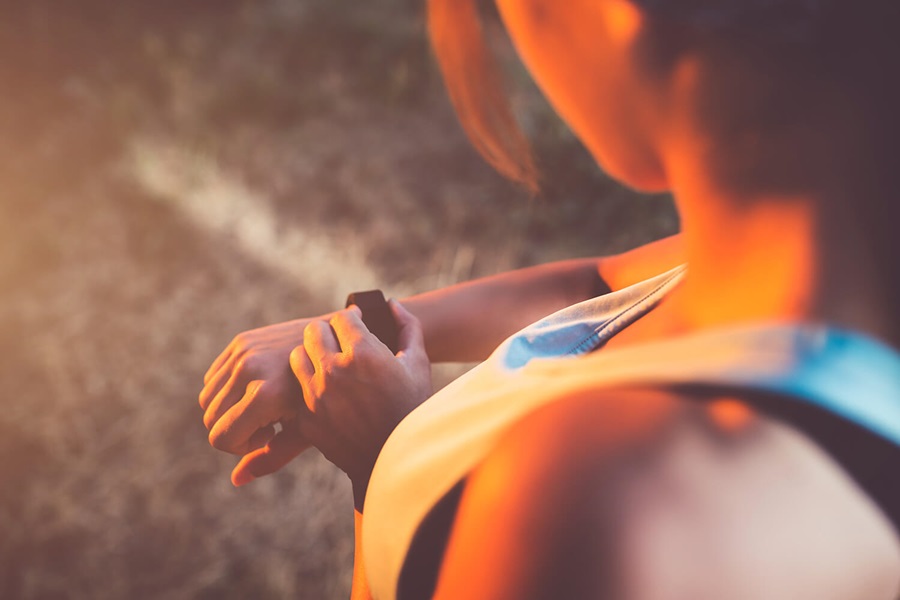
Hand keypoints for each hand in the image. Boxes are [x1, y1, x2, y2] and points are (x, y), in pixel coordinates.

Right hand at [200, 315, 331, 483]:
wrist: (339, 344)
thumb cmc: (329, 396)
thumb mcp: (305, 429)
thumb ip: (271, 457)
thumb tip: (236, 480)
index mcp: (264, 395)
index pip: (221, 437)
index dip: (241, 446)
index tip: (270, 433)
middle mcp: (248, 369)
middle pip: (211, 419)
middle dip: (235, 429)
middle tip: (269, 421)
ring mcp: (242, 351)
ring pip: (207, 398)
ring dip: (228, 409)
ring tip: (264, 404)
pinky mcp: (241, 340)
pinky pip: (213, 377)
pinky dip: (226, 390)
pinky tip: (260, 386)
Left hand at [289, 300, 430, 499]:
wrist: (396, 462)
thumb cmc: (412, 410)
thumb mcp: (418, 364)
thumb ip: (408, 327)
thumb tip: (392, 305)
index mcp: (363, 354)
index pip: (342, 317)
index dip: (351, 318)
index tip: (356, 325)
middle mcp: (334, 372)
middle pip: (312, 331)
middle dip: (327, 331)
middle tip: (338, 340)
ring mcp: (316, 397)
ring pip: (297, 357)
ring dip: (312, 355)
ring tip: (328, 363)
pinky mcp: (307, 419)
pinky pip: (298, 391)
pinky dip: (310, 387)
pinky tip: (327, 393)